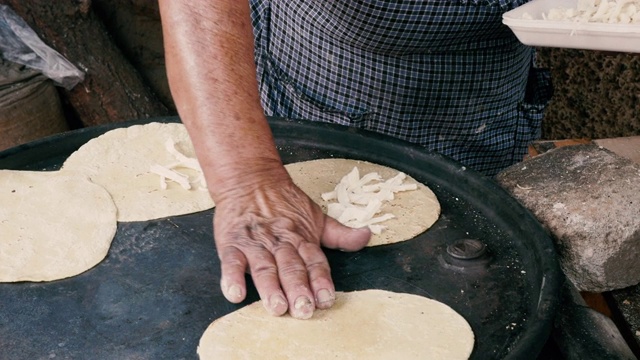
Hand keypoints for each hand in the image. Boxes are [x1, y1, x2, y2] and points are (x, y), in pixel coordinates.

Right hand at [212, 160, 370, 318]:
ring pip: (264, 267)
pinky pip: (231, 262)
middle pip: (291, 268)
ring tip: (276, 306)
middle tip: (303, 309)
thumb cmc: (285, 202)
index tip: (326, 299)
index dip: (320, 281)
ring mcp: (255, 243)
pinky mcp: (232, 243)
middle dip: (298, 289)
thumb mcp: (316, 217)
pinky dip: (232, 277)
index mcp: (302, 238)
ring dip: (270, 288)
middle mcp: (280, 242)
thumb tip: (367, 236)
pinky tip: (235, 293)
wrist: (250, 179)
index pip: (314, 262)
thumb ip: (340, 233)